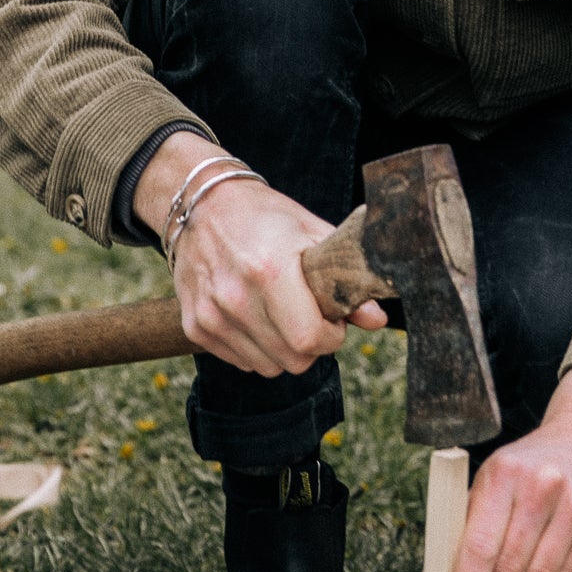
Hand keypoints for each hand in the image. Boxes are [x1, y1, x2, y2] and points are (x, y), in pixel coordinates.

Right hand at [135, 131, 386, 379]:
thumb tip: (377, 319)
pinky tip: (256, 314)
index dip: (332, 336)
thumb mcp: (311, 232)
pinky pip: (241, 361)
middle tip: (310, 316)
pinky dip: (255, 347)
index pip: (309, 339)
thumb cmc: (264, 215)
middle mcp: (235, 297)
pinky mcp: (194, 326)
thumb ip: (345, 277)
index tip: (333, 320)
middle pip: (292, 361)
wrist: (202, 203)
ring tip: (281, 312)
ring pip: (267, 367)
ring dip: (283, 349)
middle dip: (311, 345)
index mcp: (269, 270)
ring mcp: (210, 315)